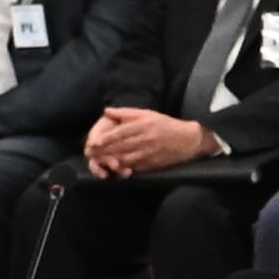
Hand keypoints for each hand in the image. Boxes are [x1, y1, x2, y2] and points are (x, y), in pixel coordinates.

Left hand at [86, 107, 213, 176]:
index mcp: (143, 125)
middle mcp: (145, 139)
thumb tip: (107, 111)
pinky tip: (114, 168)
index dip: (106, 138)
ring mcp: (149, 153)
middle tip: (90, 153)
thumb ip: (126, 113)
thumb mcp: (147, 114)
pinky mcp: (152, 163)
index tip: (93, 142)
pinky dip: (123, 167)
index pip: (120, 133)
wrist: (188, 140)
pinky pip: (135, 166)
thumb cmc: (166, 125)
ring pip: (126, 158)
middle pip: (120, 146)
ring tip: (98, 161)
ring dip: (110, 160)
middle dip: (103, 151)